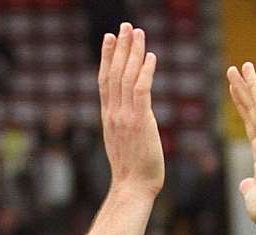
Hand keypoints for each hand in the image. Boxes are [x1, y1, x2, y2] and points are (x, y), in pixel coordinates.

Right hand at [98, 23, 163, 198]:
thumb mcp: (122, 143)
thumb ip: (124, 126)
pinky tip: (151, 57)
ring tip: (138, 33)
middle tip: (124, 26)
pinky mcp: (140, 121)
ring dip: (133, 52)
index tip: (109, 38)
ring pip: (126, 76)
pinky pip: (141, 90)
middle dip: (120, 47)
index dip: (107, 57)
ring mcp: (125, 117)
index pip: (105, 80)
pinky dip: (145, 72)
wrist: (132, 187)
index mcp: (108, 117)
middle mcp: (114, 113)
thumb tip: (132, 119)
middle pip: (114, 72)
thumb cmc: (132, 172)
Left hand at [227, 62, 255, 226]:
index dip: (242, 107)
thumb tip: (244, 183)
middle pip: (254, 110)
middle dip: (245, 90)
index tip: (235, 91)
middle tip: (236, 69)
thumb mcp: (252, 197)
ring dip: (252, 85)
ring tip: (243, 66)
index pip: (250, 125)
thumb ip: (249, 187)